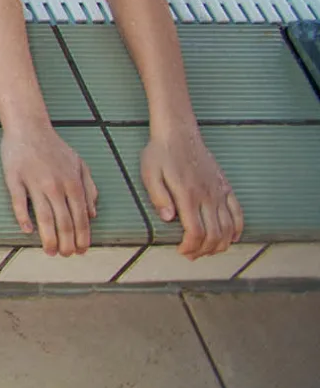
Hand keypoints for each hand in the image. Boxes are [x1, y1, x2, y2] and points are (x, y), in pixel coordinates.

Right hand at [0, 124, 98, 255]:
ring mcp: (34, 183)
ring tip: (49, 251)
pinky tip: (27, 230)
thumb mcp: (80, 164)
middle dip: (66, 243)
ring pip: (44, 217)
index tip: (81, 251)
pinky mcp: (15, 179)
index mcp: (73, 183)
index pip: (80, 217)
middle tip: (65, 255)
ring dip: (48, 238)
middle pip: (63, 221)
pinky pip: (19, 202)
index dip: (82, 237)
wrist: (29, 127)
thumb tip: (93, 215)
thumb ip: (89, 189)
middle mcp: (56, 185)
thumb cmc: (54, 147)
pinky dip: (23, 218)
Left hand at [141, 128, 243, 258]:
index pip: (196, 232)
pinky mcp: (226, 187)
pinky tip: (232, 238)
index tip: (182, 251)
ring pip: (228, 228)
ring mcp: (219, 192)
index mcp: (188, 195)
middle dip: (204, 250)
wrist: (179, 133)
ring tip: (208, 250)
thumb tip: (168, 219)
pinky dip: (238, 229)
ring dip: (220, 244)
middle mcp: (207, 196)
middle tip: (192, 254)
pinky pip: (238, 212)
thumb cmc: (160, 153)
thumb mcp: (150, 173)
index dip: (191, 247)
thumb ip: (158, 197)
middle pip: (214, 235)